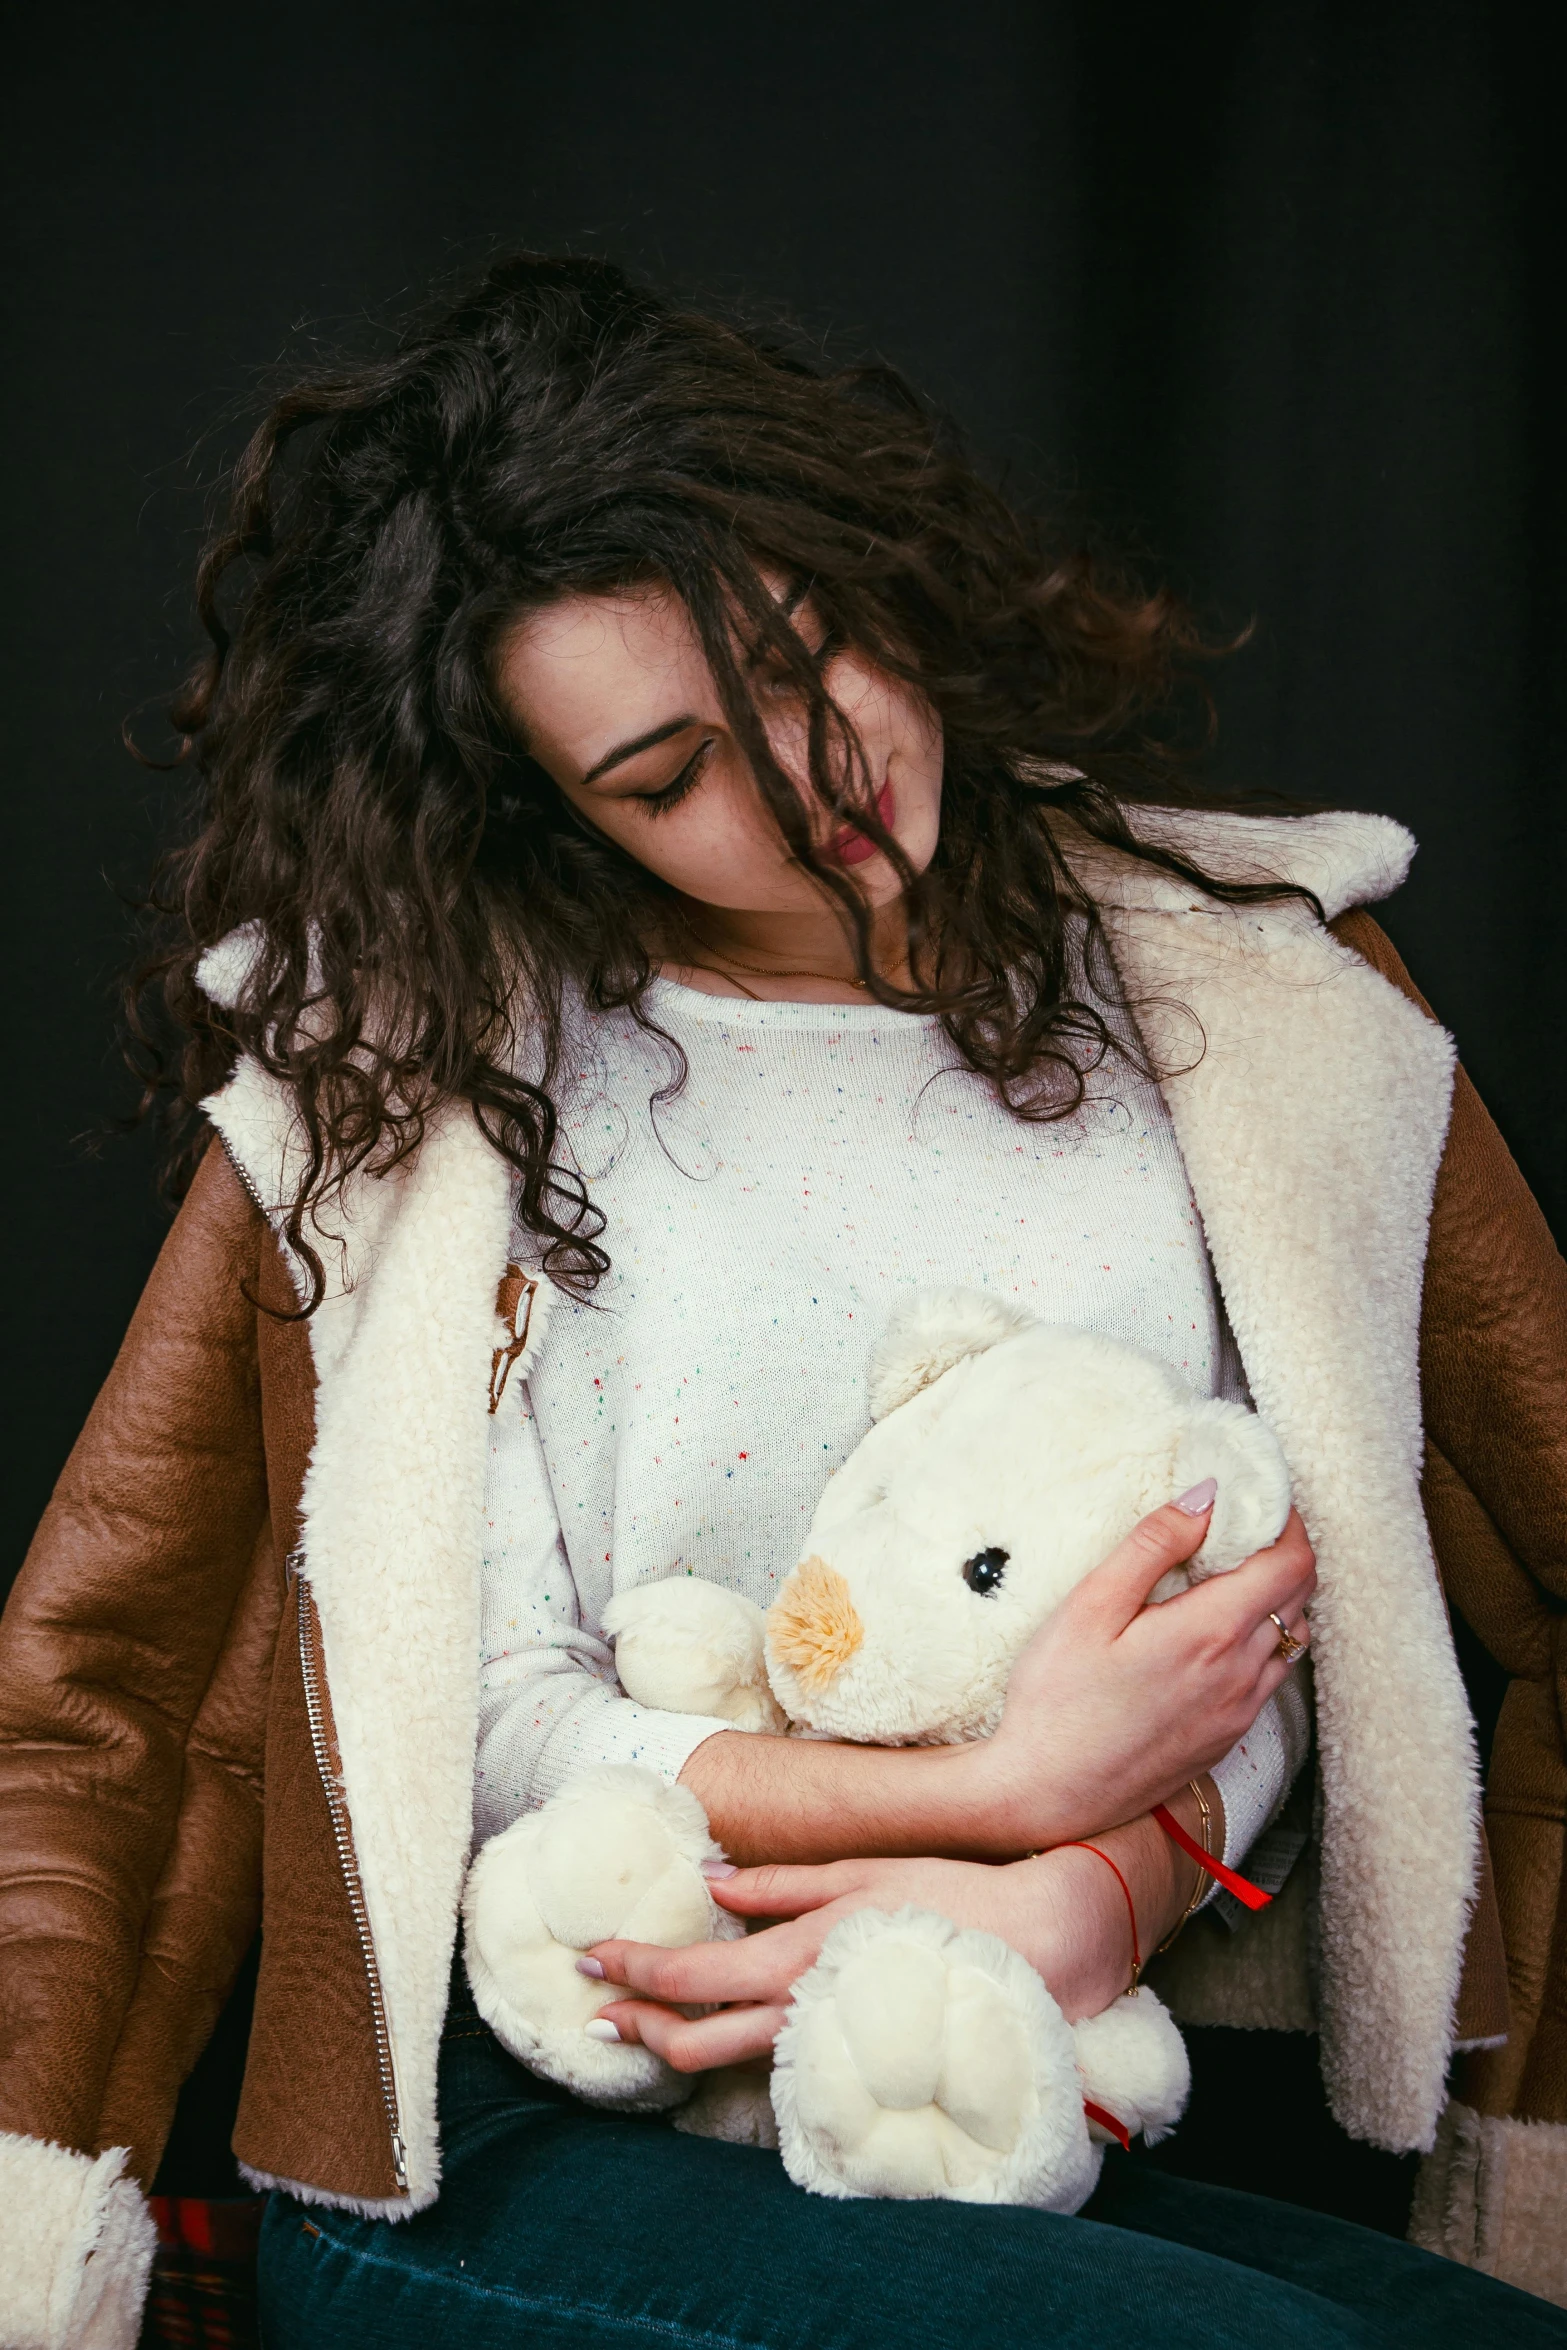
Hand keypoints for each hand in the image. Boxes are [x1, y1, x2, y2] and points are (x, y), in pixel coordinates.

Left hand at [583, 1808, 1195, 2072]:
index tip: (593, 1960)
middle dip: (637, 2024)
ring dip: (675, 2046)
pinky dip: (734, 2050)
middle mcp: (806, 2006)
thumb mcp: (860, 1872)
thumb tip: (710, 1885)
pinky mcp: (854, 2051)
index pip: (694, 1975)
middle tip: (592, 2012)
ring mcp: (831, 2039)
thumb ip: (782, 1885)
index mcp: (801, 1953)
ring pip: (732, 2059)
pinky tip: (718, 2039)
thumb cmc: (953, 1896)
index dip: (636, 1971)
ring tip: (635, 2035)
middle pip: (697, 2035)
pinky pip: (777, 2060)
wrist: (1039, 1946)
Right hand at [977, 1497, 1314, 1850]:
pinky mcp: (1226, 1738)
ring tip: (1225, 1576)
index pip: (1292, 1563)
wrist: (1048, 1795)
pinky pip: (1269, 1676)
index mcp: (1211, 1633)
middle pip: (1300, 1596)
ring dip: (1275, 1598)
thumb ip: (1153, 1545)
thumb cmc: (1057, 1701)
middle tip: (1238, 1527)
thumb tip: (1204, 1497)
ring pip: (1290, 1637)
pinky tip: (1212, 1633)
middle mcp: (1240, 1674)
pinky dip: (1260, 1640)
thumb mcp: (1090, 1606)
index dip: (1287, 1522)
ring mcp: (1239, 1712)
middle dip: (1282, 1551)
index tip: (1257, 1499)